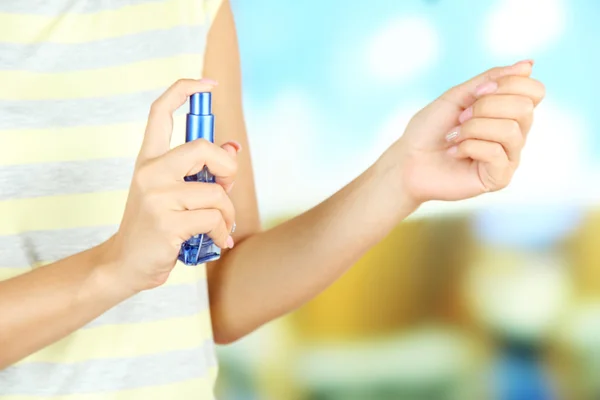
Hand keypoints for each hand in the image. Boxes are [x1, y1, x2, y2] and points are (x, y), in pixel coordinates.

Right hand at [106, 79, 239, 291]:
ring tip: (222, 226)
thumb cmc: (155, 227)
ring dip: (228, 213)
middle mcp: (149, 172)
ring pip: (216, 192)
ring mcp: (156, 197)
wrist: (126, 265)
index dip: (184, 89)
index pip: (160, 112)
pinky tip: (217, 240)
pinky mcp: (167, 223)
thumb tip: (233, 148)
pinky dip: (223, 232)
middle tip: (226, 187)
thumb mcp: (172, 193)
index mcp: (148, 160)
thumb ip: (200, 171)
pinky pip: (214, 219)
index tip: (208, 83)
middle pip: (202, 148)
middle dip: (227, 168)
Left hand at [382, 60, 544, 204]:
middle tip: (460, 118)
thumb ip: (492, 79)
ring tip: (454, 136)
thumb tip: (529, 64)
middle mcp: (515, 135)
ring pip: (510, 130)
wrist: (408, 160)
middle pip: (524, 108)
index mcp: (508, 113)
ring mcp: (509, 158)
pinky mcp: (499, 178)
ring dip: (473, 128)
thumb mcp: (458, 96)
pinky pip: (496, 153)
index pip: (534, 91)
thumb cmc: (430, 129)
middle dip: (485, 107)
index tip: (476, 92)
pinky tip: (454, 153)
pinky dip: (469, 147)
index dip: (508, 84)